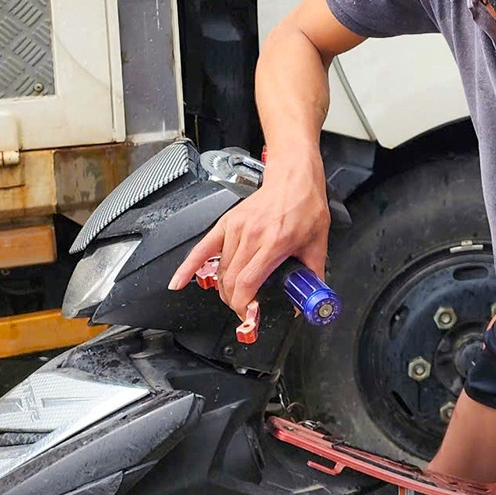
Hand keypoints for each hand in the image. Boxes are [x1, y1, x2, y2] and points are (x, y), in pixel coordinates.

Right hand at [169, 153, 331, 317]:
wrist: (295, 180)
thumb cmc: (306, 208)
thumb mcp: (317, 246)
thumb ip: (313, 276)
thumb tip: (308, 300)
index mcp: (274, 243)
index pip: (247, 282)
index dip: (243, 304)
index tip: (248, 314)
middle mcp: (251, 236)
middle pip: (230, 280)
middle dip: (234, 301)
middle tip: (244, 308)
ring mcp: (235, 229)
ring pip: (219, 270)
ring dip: (223, 288)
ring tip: (233, 296)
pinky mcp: (226, 223)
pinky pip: (201, 249)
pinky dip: (187, 267)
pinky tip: (178, 282)